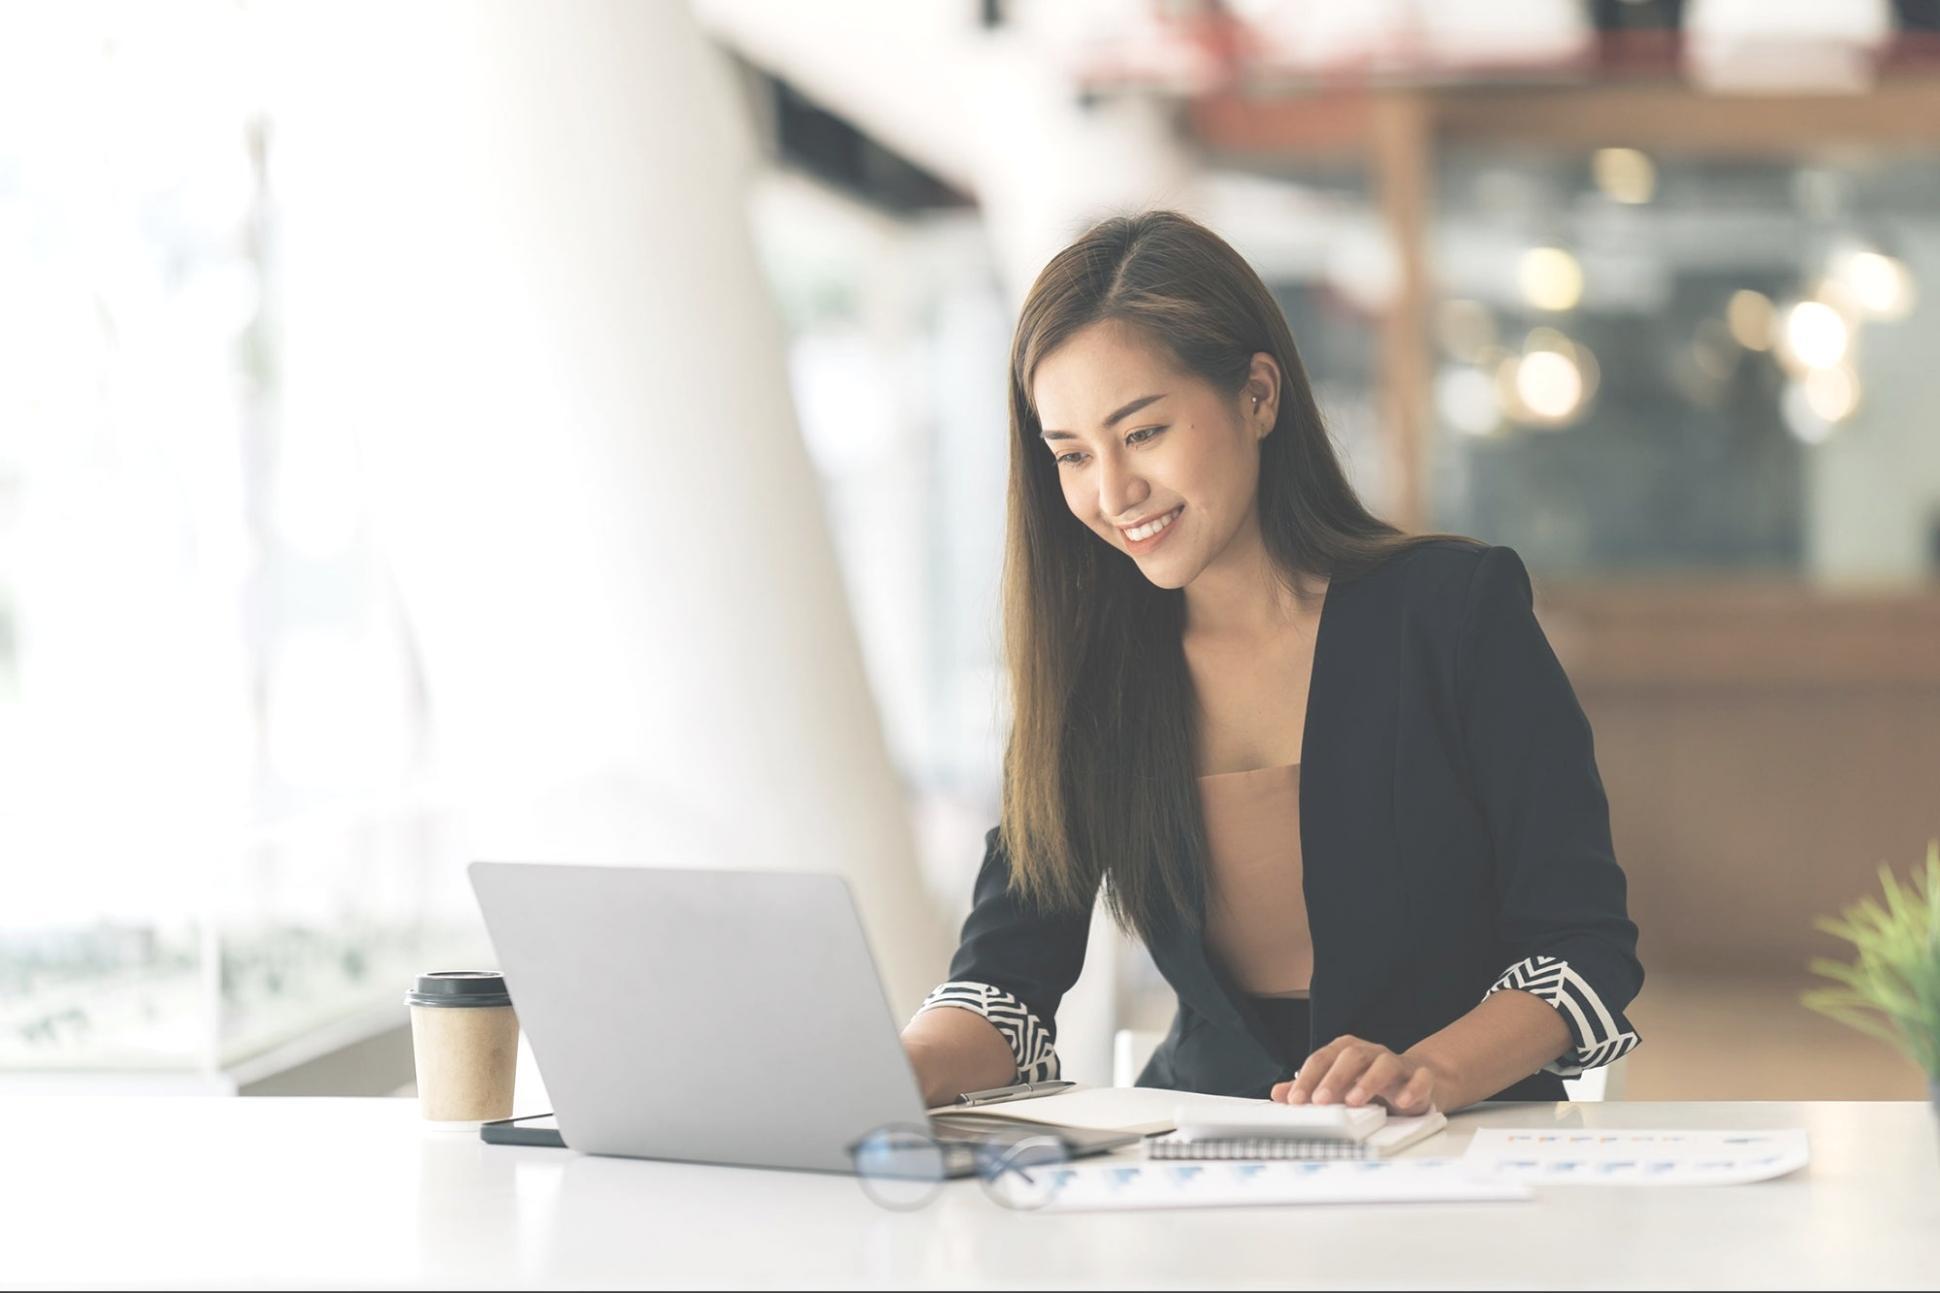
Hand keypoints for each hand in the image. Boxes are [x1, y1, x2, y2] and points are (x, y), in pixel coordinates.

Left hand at [1269, 1034, 1439, 1115]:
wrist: (1414, 1082)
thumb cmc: (1369, 1083)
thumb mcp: (1338, 1086)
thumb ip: (1309, 1088)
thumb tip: (1278, 1094)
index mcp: (1346, 1052)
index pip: (1322, 1058)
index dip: (1307, 1078)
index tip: (1295, 1100)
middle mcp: (1370, 1053)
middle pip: (1351, 1056)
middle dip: (1333, 1078)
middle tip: (1320, 1101)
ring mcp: (1396, 1063)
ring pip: (1383, 1064)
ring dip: (1368, 1082)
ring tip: (1354, 1101)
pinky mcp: (1420, 1078)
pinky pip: (1420, 1078)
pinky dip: (1413, 1088)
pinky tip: (1402, 1102)